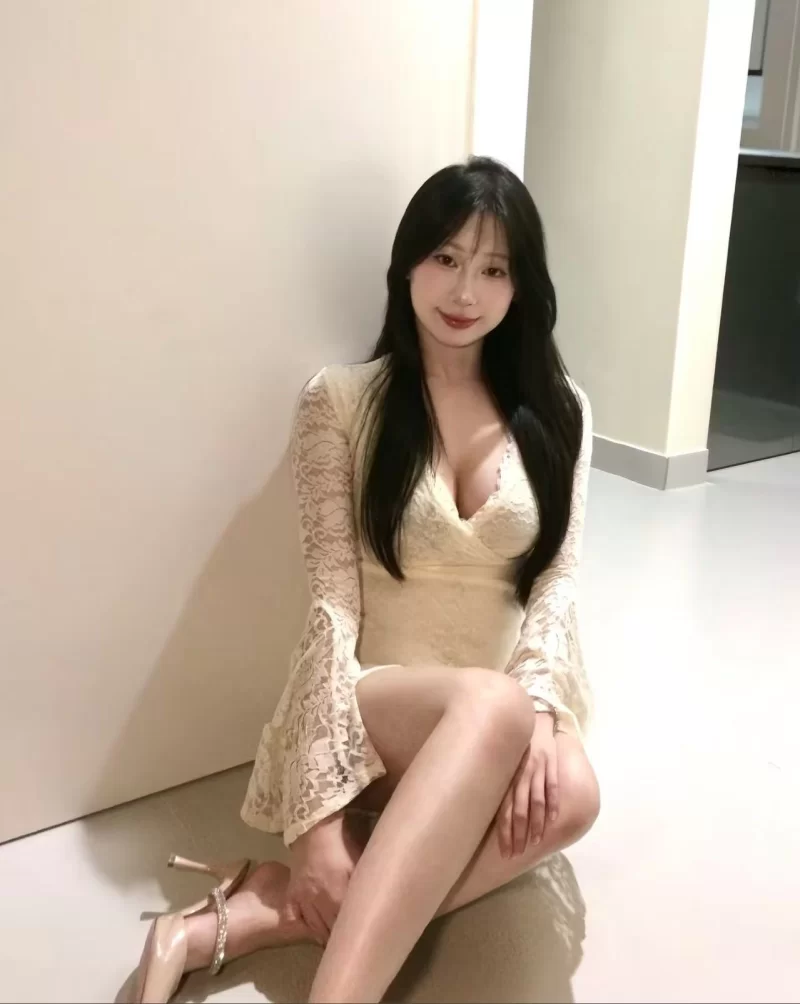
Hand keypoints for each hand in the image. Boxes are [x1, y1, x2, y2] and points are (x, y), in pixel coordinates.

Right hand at [287, 812, 359, 944]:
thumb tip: (374, 903)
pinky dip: (307, 925)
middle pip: (330, 931)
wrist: (316, 828)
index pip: (346, 927)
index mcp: (338, 897)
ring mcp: (304, 900)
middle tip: (350, 945)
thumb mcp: (359, 865)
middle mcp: (319, 904)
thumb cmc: (343, 844)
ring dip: (325, 935)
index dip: (354, 935)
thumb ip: (364, 887)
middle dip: (340, 939)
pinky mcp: (293, 893)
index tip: (361, 941)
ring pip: (315, 928)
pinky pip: (298, 917)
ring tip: (335, 942)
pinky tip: (314, 929)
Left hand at [497, 711, 558, 857]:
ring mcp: (536, 770)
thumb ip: (501, 787)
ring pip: (536, 801)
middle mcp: (520, 776)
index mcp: (506, 778)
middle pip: (519, 811)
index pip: (503, 811)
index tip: (506, 852)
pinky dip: (553, 803)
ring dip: (536, 824)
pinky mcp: (550, 764)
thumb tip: (489, 814)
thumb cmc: (514, 749)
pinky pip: (552, 786)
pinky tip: (553, 820)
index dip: (504, 833)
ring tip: (536, 843)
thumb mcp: (503, 766)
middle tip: (517, 854)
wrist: (531, 721)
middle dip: (518, 835)